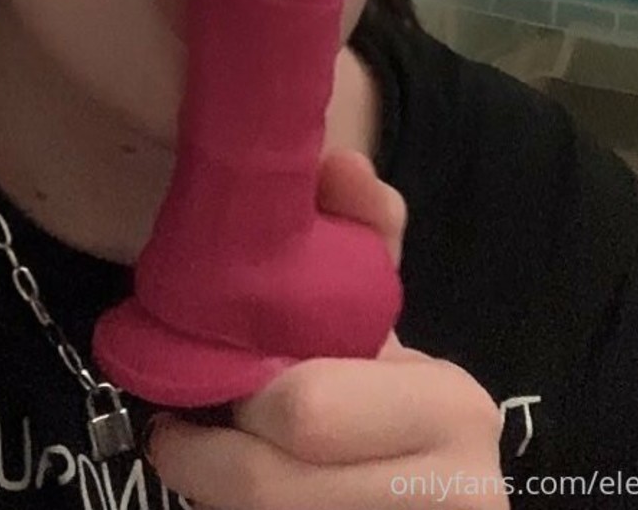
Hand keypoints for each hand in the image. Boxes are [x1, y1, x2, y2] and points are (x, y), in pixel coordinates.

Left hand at [145, 149, 509, 508]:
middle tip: (181, 430)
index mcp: (453, 408)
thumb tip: (338, 161)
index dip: (238, 394)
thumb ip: (360, 234)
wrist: (434, 496)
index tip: (207, 379)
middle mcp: (456, 493)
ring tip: (203, 461)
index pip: (303, 408)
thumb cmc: (392, 396)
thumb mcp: (377, 311)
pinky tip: (232, 495)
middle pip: (267, 484)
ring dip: (214, 494)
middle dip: (209, 454)